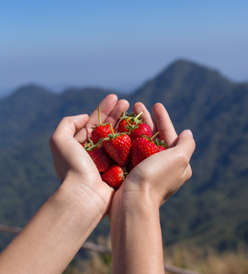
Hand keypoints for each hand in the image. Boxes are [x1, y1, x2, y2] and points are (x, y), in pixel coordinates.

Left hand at [50, 94, 129, 215]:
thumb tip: (85, 117)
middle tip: (126, 102)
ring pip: (120, 137)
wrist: (85, 197)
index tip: (114, 97)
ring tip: (135, 110)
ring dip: (127, 122)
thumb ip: (67, 123)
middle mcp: (96, 153)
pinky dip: (135, 139)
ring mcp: (110, 162)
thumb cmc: (72, 168)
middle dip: (117, 113)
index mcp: (82, 146)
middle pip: (108, 127)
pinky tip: (141, 127)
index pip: (95, 122)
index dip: (104, 108)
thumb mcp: (59, 141)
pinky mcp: (121, 170)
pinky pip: (130, 151)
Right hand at [110, 102, 194, 215]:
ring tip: (125, 112)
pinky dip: (123, 138)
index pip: (170, 135)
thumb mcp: (179, 159)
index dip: (163, 118)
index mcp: (176, 163)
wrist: (133, 204)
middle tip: (136, 105)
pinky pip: (127, 151)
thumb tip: (188, 132)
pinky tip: (117, 128)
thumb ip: (186, 145)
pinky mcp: (129, 174)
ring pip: (139, 142)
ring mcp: (145, 171)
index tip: (155, 104)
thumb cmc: (156, 178)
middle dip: (146, 120)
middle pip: (153, 136)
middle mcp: (161, 167)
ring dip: (133, 126)